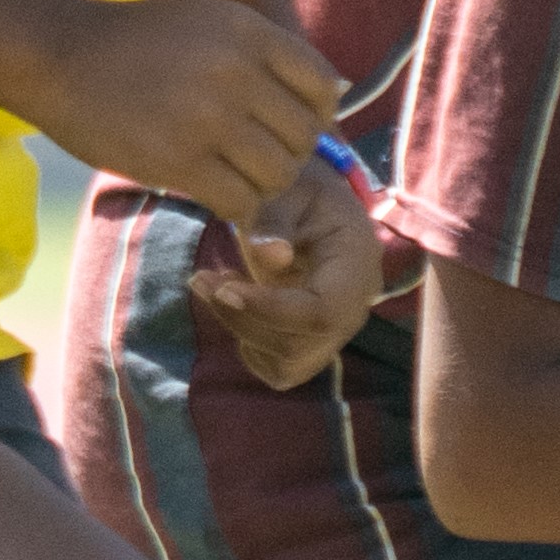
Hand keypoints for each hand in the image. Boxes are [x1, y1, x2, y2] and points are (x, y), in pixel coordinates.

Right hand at [20, 0, 342, 224]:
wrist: (58, 55)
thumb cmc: (134, 43)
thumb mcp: (207, 22)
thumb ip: (266, 53)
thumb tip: (335, 95)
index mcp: (247, 31)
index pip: (321, 84)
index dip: (316, 114)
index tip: (289, 127)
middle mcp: (235, 71)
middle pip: (304, 135)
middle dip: (289, 155)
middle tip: (257, 160)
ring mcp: (208, 117)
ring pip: (278, 173)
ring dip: (263, 185)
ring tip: (235, 177)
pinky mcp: (179, 161)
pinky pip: (241, 200)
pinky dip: (237, 206)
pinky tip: (215, 195)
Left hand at [192, 151, 381, 391]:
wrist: (314, 204)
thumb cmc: (302, 191)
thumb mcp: (288, 190)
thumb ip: (276, 221)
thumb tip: (272, 258)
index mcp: (357, 268)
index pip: (320, 313)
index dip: (270, 309)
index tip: (223, 286)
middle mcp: (353, 310)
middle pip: (298, 346)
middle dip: (243, 319)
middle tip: (202, 278)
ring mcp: (334, 334)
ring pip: (286, 364)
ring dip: (239, 329)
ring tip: (211, 283)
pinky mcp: (312, 346)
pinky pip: (278, 369)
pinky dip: (247, 342)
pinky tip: (235, 302)